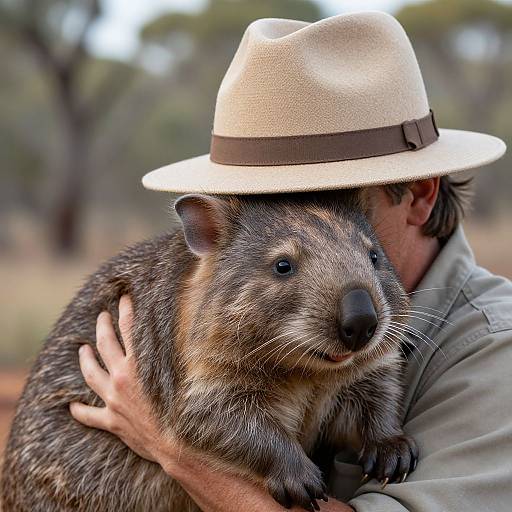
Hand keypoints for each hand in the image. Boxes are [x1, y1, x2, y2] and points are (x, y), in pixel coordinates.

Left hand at [70, 295, 169, 463]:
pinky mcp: (111, 421)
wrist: (174, 442)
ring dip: (85, 360)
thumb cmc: (183, 406)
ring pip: (91, 374)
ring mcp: (113, 399)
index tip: (124, 297)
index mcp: (139, 363)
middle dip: (102, 326)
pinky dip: (80, 411)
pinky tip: (72, 406)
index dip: (126, 310)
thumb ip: (174, 352)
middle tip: (101, 316)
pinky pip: (89, 415)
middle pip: (105, 345)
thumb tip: (180, 332)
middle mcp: (121, 377)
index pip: (129, 328)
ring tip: (81, 350)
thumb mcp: (180, 372)